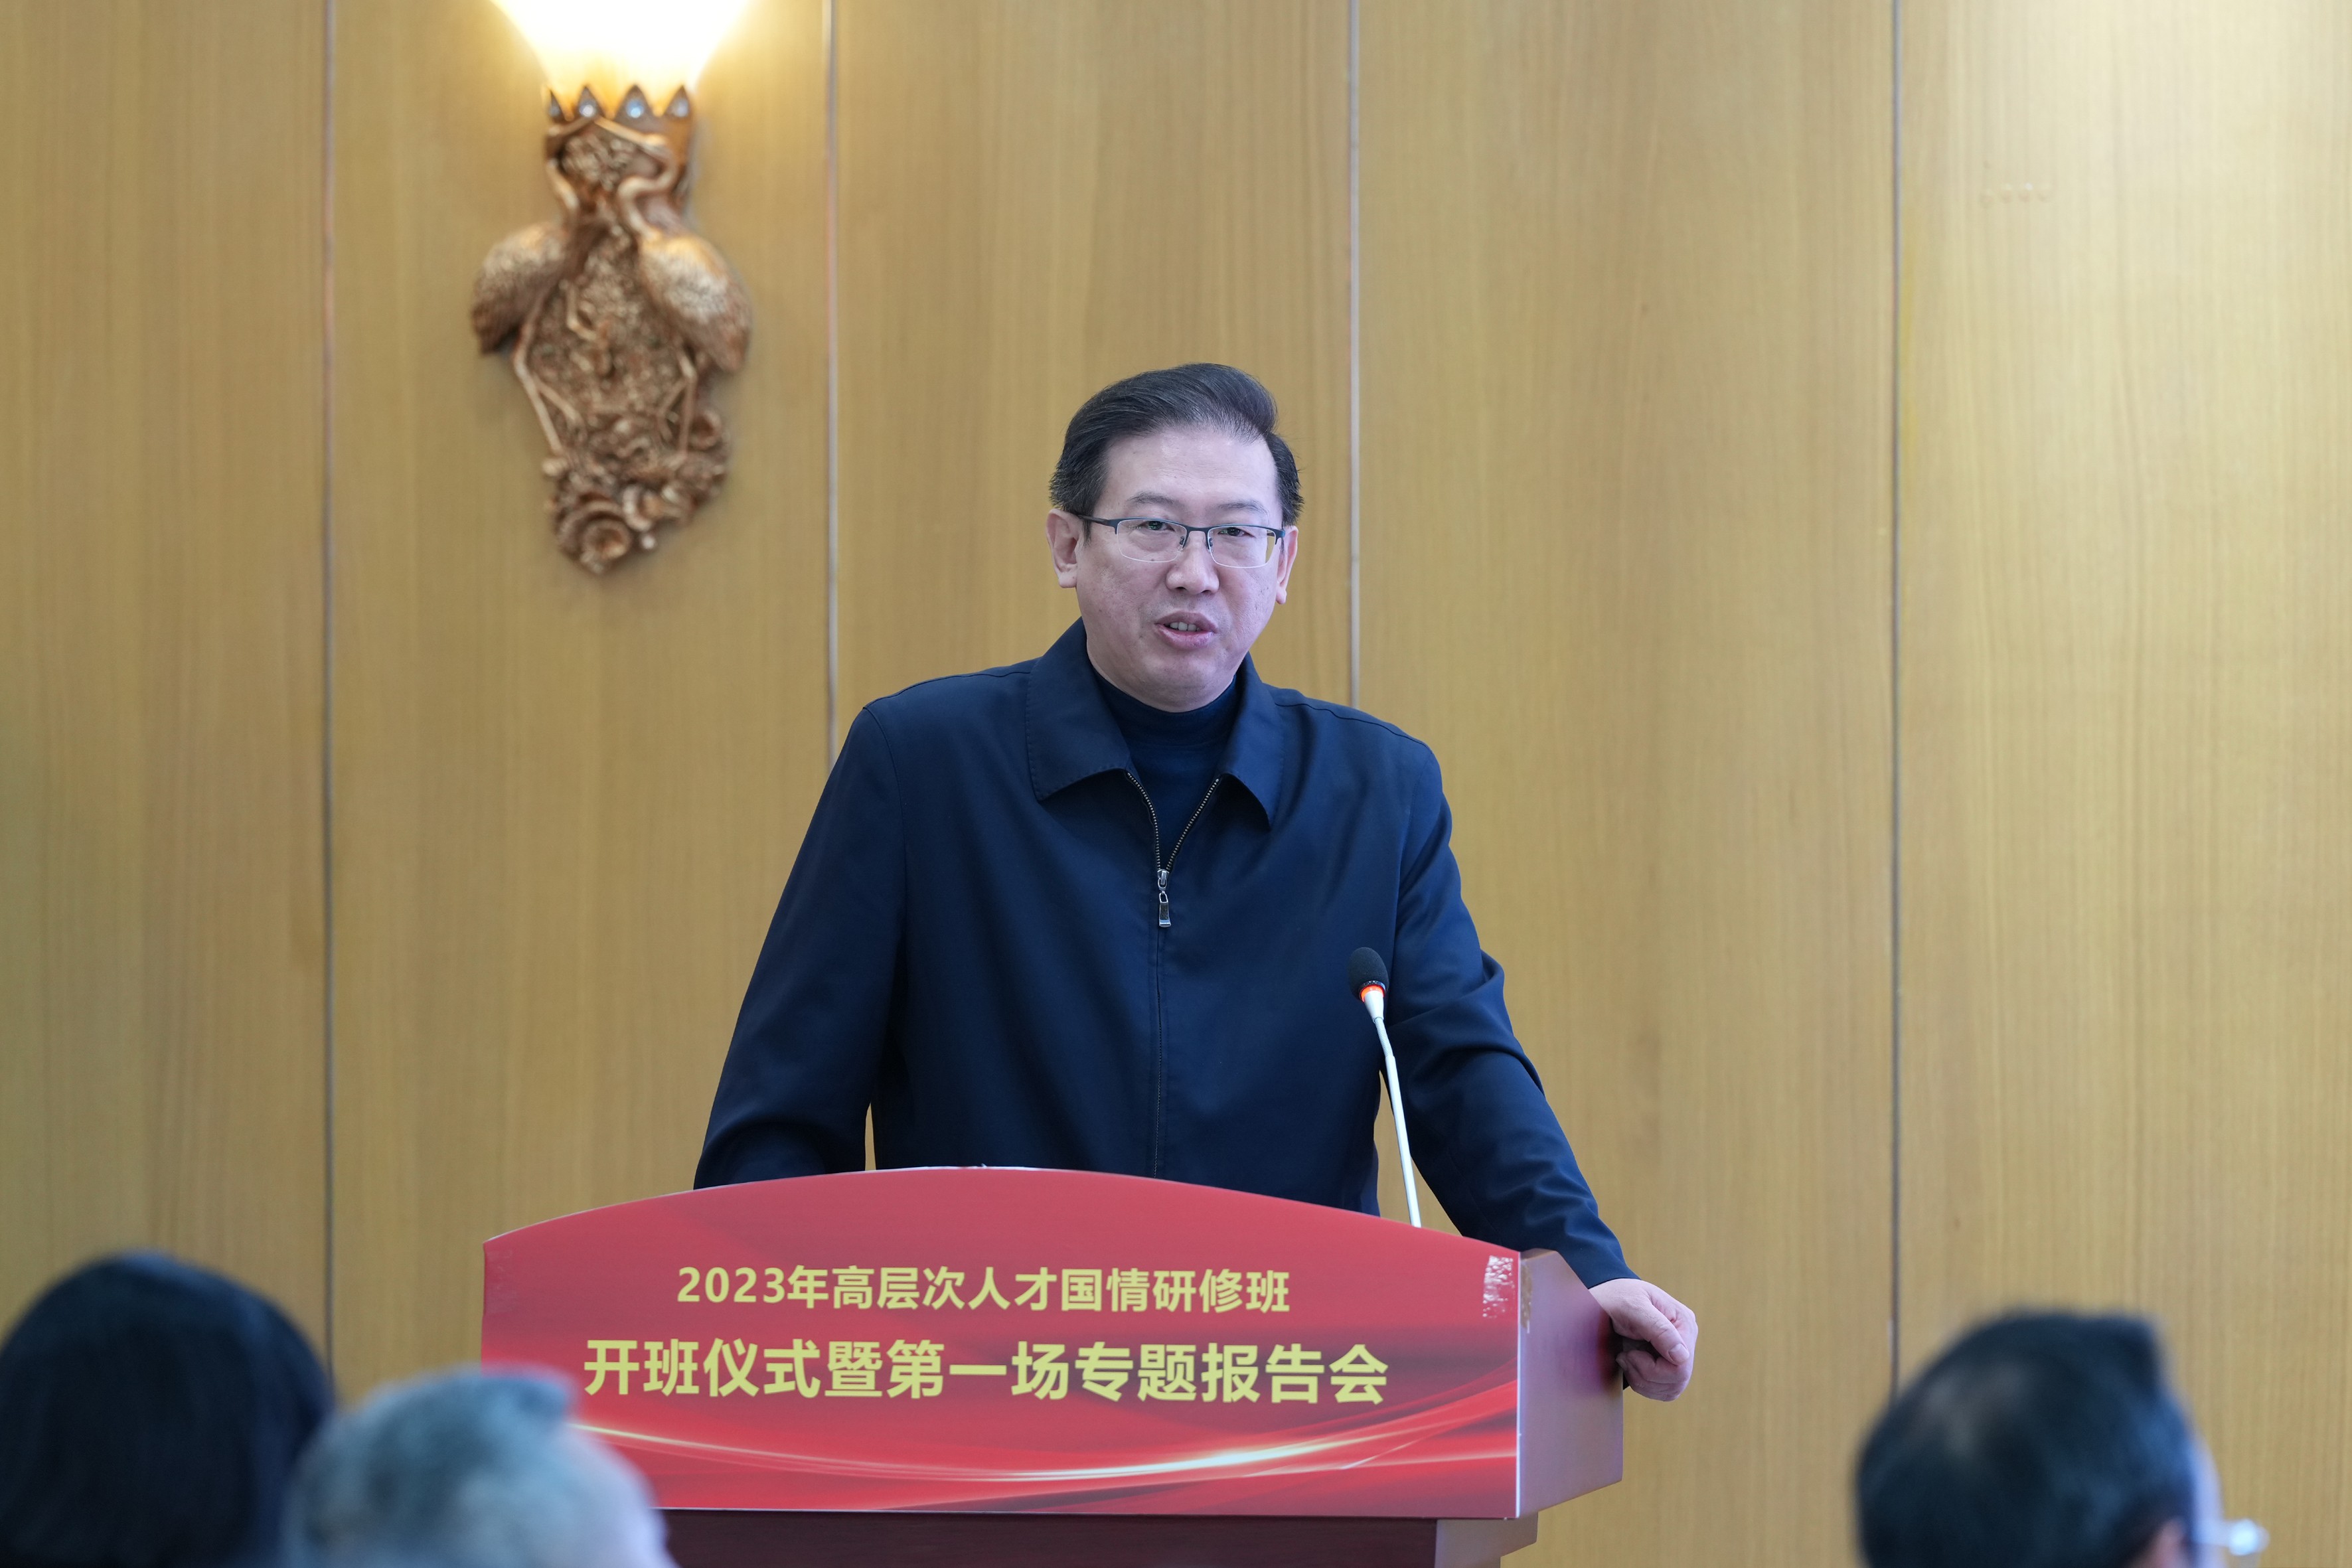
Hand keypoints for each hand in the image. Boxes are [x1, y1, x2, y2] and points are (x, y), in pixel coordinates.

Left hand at [1587, 1277, 1695, 1400]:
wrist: (1604, 1301)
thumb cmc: (1616, 1298)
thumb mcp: (1633, 1307)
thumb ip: (1658, 1329)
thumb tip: (1682, 1356)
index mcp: (1684, 1323)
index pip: (1681, 1365)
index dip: (1654, 1369)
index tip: (1630, 1353)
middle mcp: (1685, 1340)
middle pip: (1678, 1380)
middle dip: (1646, 1375)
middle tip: (1625, 1356)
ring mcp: (1677, 1354)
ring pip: (1671, 1389)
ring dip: (1643, 1381)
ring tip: (1626, 1358)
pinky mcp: (1667, 1366)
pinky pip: (1664, 1391)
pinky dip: (1644, 1385)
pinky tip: (1631, 1366)